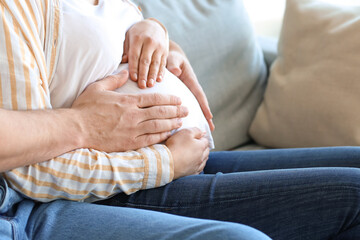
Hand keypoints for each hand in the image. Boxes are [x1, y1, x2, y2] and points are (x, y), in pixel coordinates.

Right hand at [72, 70, 187, 151]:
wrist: (75, 129)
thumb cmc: (85, 108)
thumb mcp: (97, 88)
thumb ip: (114, 79)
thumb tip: (126, 70)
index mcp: (127, 102)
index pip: (154, 99)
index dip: (168, 99)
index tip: (178, 99)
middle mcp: (133, 116)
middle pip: (160, 112)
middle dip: (176, 110)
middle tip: (187, 109)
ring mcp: (132, 131)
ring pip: (158, 126)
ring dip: (172, 122)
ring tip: (182, 120)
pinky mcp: (129, 143)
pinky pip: (149, 140)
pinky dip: (161, 136)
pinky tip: (169, 133)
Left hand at [122, 19, 168, 88]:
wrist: (153, 26)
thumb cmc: (137, 34)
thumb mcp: (129, 37)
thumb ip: (126, 49)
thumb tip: (123, 62)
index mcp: (138, 39)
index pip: (135, 55)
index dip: (134, 68)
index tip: (133, 78)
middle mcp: (149, 42)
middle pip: (146, 61)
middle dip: (144, 74)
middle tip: (142, 86)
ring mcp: (159, 46)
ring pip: (155, 63)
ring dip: (153, 75)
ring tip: (150, 85)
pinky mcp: (165, 51)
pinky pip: (163, 63)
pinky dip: (161, 72)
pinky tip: (159, 80)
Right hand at [166, 128, 209, 178]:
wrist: (167, 163)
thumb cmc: (176, 146)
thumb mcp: (186, 132)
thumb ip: (196, 131)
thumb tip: (203, 132)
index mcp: (201, 147)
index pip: (206, 140)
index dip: (200, 137)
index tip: (194, 137)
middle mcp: (202, 157)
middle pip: (206, 151)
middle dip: (202, 147)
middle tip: (194, 144)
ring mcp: (197, 166)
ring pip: (203, 160)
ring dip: (201, 156)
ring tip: (194, 154)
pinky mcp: (191, 173)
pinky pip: (198, 169)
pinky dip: (197, 165)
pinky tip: (193, 164)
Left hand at [167, 41, 214, 130]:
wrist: (168, 58)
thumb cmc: (171, 57)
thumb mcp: (173, 58)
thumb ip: (173, 63)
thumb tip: (176, 71)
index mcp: (190, 81)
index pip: (198, 95)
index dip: (204, 106)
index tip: (210, 116)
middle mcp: (190, 89)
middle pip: (199, 104)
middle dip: (205, 116)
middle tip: (211, 129)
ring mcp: (185, 93)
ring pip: (192, 107)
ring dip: (197, 118)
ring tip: (202, 131)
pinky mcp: (179, 96)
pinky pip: (182, 107)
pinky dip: (184, 116)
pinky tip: (184, 127)